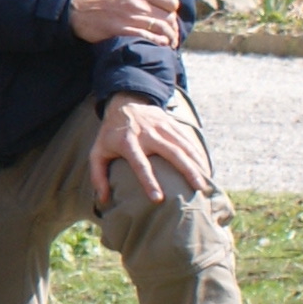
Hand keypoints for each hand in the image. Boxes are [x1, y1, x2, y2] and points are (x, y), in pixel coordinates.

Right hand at [68, 0, 184, 47]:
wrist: (81, 12)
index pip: (171, 2)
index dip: (173, 10)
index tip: (168, 16)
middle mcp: (138, 4)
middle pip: (169, 17)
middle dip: (172, 26)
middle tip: (170, 32)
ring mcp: (131, 18)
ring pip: (161, 28)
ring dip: (169, 37)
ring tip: (169, 41)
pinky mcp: (123, 31)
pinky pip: (147, 37)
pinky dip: (157, 42)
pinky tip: (159, 44)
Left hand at [89, 92, 213, 209]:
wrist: (124, 103)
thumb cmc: (110, 134)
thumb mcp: (97, 151)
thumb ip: (97, 176)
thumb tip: (103, 200)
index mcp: (127, 142)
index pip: (140, 164)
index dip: (148, 181)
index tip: (158, 199)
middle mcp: (147, 134)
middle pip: (171, 153)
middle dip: (186, 171)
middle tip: (197, 189)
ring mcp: (161, 127)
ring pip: (183, 146)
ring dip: (196, 164)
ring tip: (205, 182)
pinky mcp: (171, 124)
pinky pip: (188, 140)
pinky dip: (198, 154)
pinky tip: (205, 168)